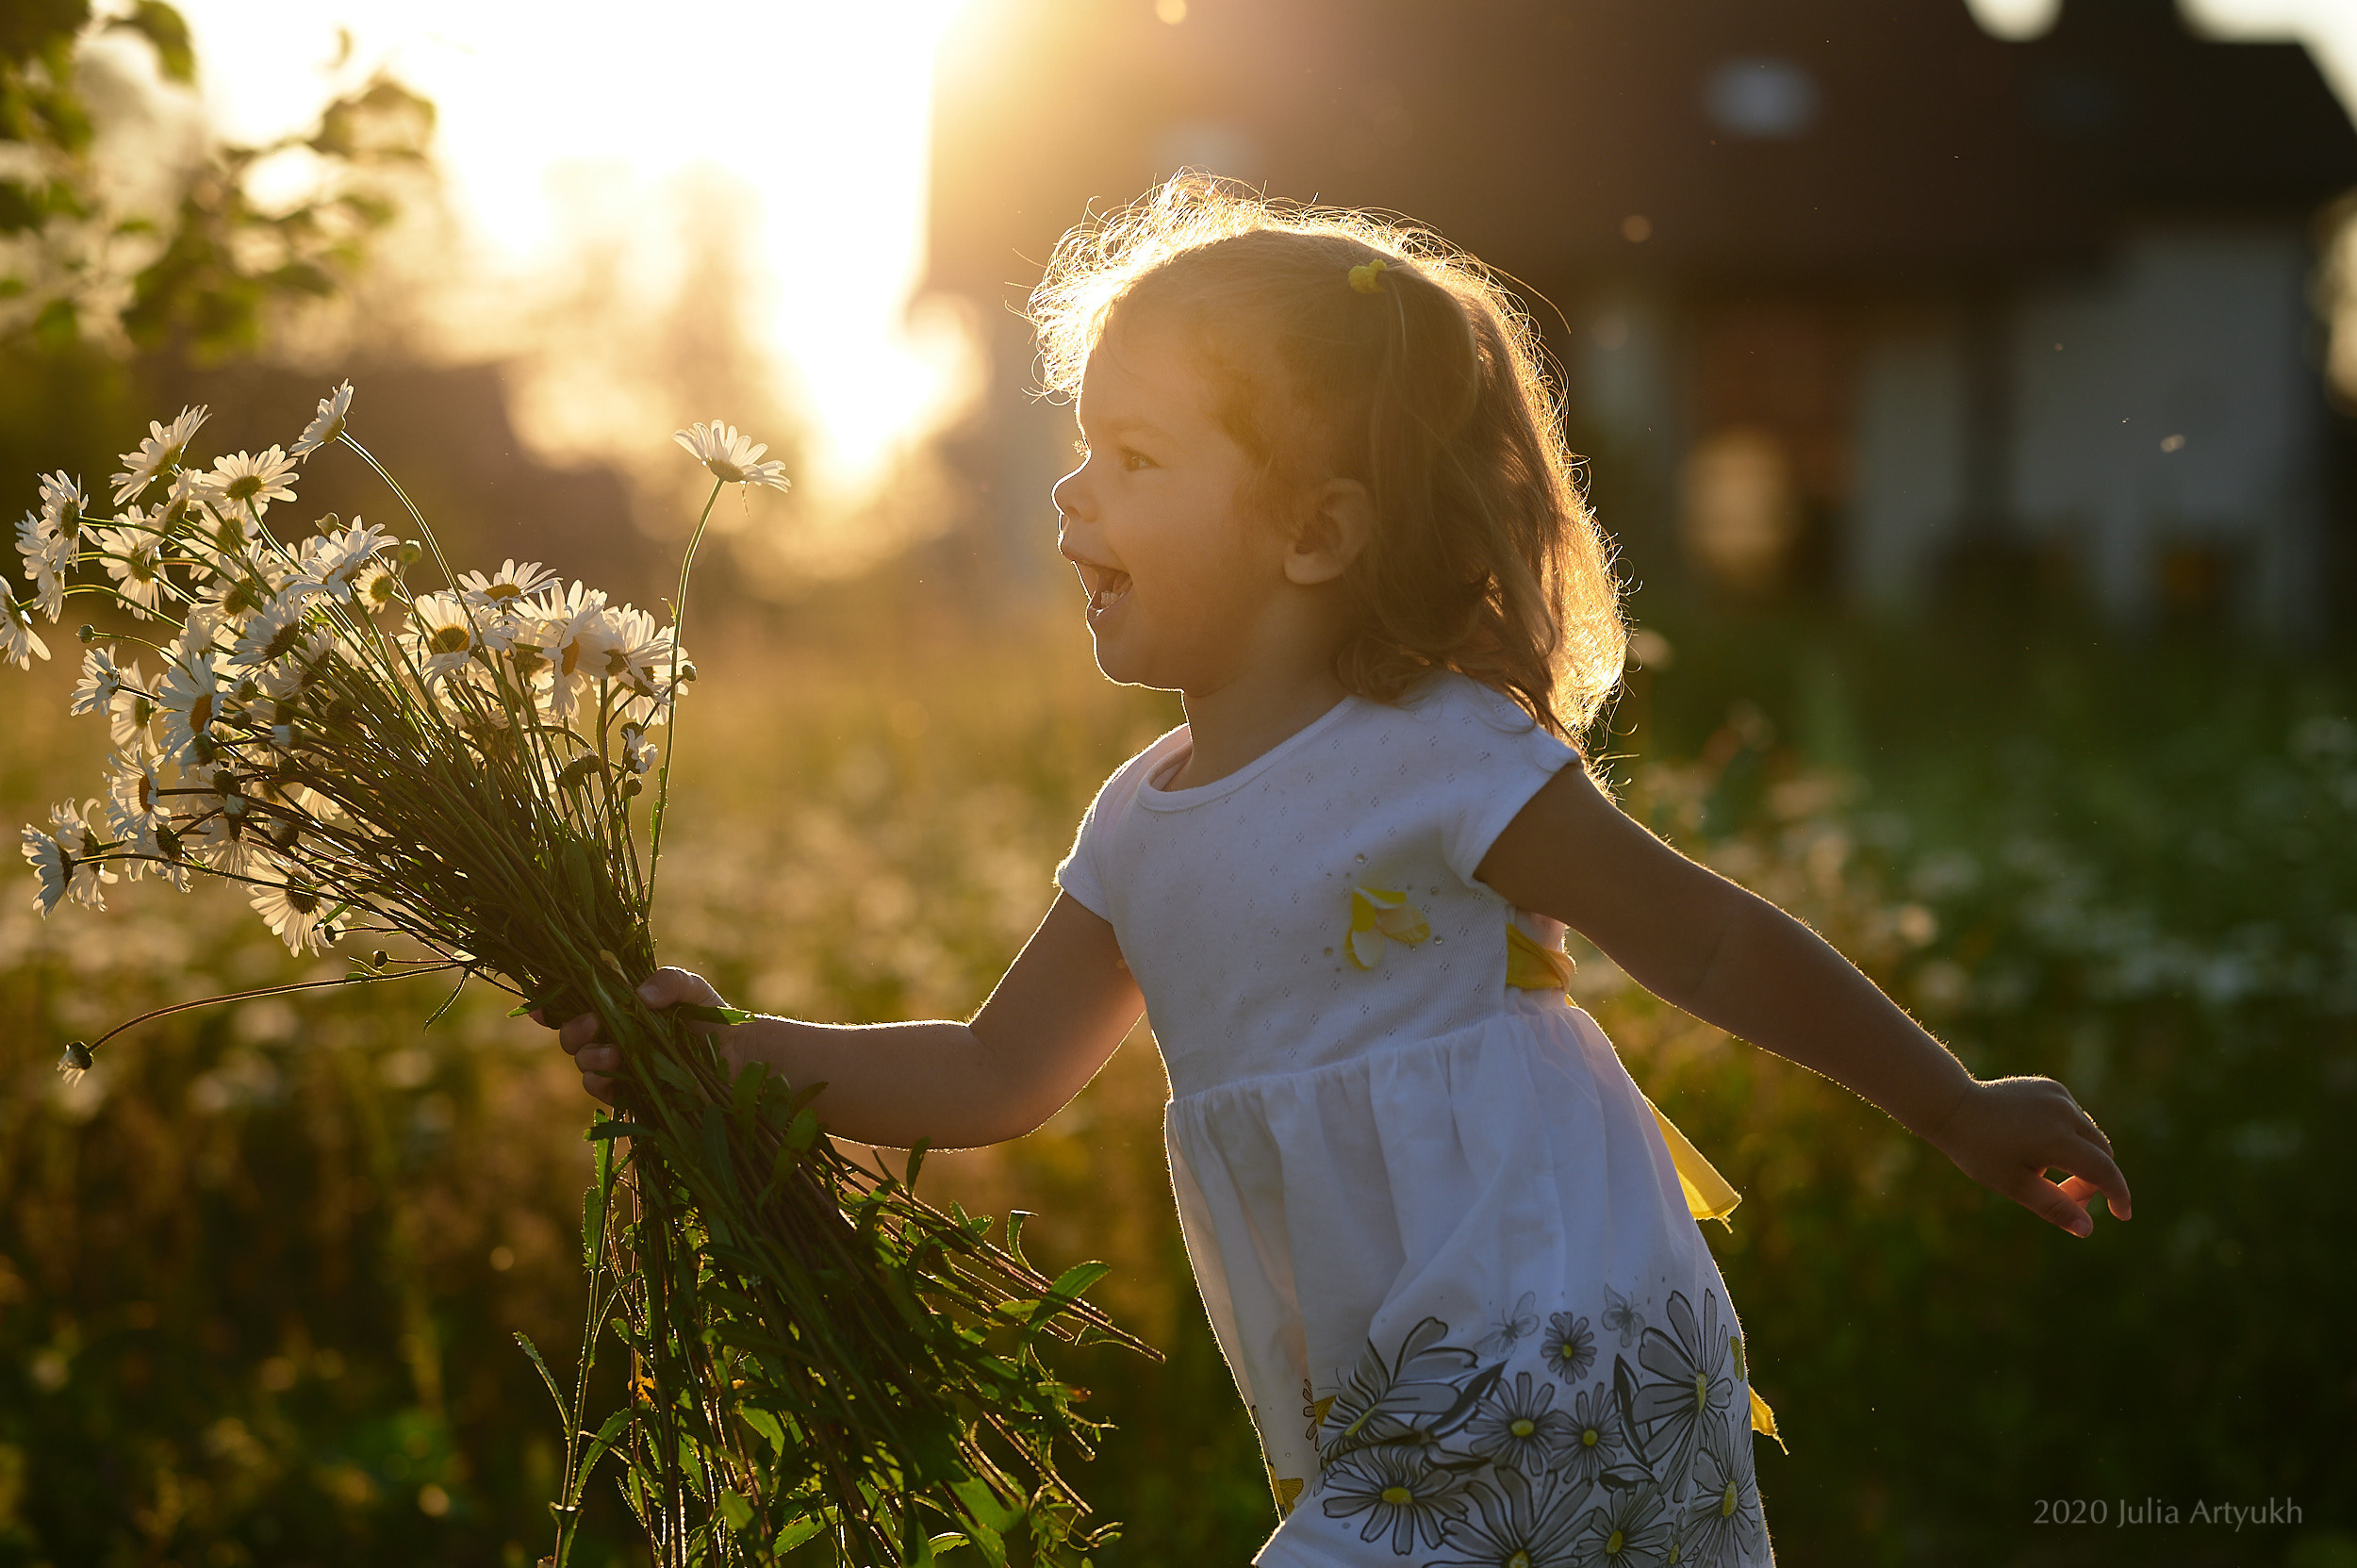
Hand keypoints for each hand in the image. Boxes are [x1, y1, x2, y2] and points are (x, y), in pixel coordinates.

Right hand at [529, 965, 731, 1105]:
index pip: (572, 1002)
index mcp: (616, 1005)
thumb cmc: (711, 1016)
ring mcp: (618, 1066)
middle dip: (573, 1030)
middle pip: (570, 1035)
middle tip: (593, 1023)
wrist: (739, 1055)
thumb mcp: (692, 987)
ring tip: (614, 1052)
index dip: (550, 1002)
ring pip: (582, 1063)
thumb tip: (639, 996)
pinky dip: (600, 1081)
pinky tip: (614, 1071)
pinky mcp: (630, 1093)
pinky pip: (601, 1090)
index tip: (540, 1004)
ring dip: (589, 1056)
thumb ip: (668, 980)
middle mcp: (610, 1035)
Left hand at [1924, 1076, 2132, 1236]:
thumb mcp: (2014, 1185)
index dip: (2118, 1195)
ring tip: (2042, 1171)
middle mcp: (2064, 1112)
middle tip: (2065, 1197)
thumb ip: (2054, 1206)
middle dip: (2092, 1180)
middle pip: (2101, 1153)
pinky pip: (2073, 1117)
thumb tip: (2088, 1230)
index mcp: (2058, 1139)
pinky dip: (2069, 1136)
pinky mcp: (2050, 1087)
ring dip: (2081, 1158)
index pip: (2104, 1171)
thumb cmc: (1979, 1151)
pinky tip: (2037, 1144)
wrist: (1953, 1107)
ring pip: (2089, 1135)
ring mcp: (2058, 1096)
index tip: (2121, 1215)